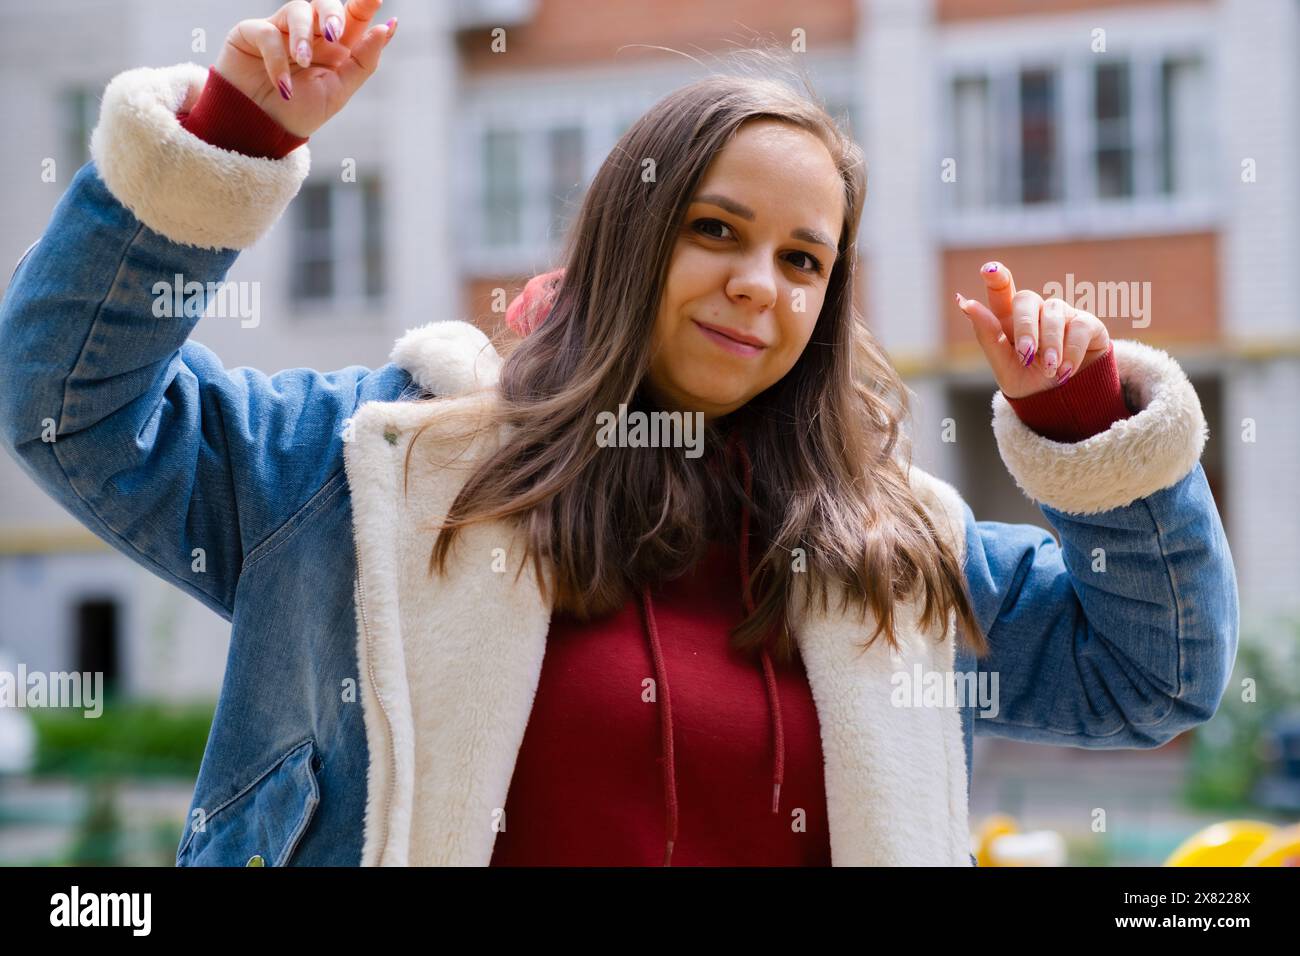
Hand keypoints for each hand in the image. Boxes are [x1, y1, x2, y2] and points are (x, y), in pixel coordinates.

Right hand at [213, 0, 395, 138]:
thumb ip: (363, 61)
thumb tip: (387, 28)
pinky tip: (282, 85)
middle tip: (333, 34)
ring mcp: (281, 30)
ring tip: (303, 61)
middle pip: (325, 3)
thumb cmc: (300, 111)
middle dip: (332, 14)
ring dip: (302, 36)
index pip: (353, 17)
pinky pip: (268, 32)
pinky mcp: (252, 32)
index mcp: (335, 46)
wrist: (262, 129)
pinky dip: (277, 59)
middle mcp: (310, 33)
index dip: (364, 5)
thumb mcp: (339, 91)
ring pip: (298, 9)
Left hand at [955, 261, 1111, 398]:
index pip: (1001, 290)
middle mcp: (1035, 311)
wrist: (1062, 402)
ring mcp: (1061, 314)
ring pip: (1054, 314)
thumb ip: (987, 336)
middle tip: (1026, 355)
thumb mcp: (1003, 366)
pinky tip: (1065, 371)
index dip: (996, 277)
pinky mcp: (1087, 324)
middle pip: (1026, 299)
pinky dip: (1071, 352)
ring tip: (1048, 370)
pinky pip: (1079, 327)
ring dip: (1050, 344)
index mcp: (1008, 319)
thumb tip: (965, 302)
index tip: (989, 270)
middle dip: (1025, 328)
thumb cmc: (1027, 380)